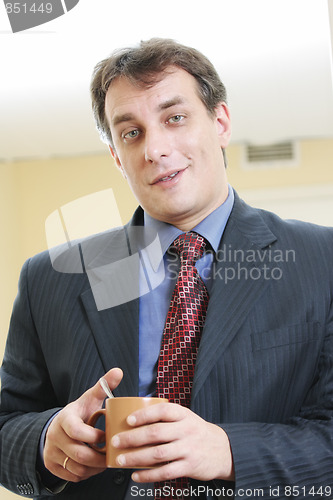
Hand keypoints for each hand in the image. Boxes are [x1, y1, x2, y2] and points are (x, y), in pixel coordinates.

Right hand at [43, 367, 122, 482]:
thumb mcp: (89, 398)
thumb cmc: (79, 413)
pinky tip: (94, 466)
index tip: (106, 436)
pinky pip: (73, 476)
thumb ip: (103, 386)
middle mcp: (55, 437)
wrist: (58, 426)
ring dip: (95, 468)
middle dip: (99, 457)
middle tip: (112, 454)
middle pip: (79, 454)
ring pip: (77, 468)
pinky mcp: (52, 466)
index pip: (77, 431)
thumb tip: (118, 371)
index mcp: (65, 419)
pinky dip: (87, 474)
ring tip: (106, 460)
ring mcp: (52, 452)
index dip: (95, 437)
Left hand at [110, 403, 233, 482]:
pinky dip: (148, 475)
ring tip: (121, 459)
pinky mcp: (189, 467)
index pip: (162, 411)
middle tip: (116, 441)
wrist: (222, 449)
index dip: (144, 415)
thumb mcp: (185, 417)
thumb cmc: (195, 431)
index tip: (128, 420)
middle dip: (132, 438)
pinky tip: (136, 475)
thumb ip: (165, 417)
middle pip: (156, 433)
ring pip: (158, 454)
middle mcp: (186, 430)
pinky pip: (165, 472)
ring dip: (136, 457)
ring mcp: (188, 449)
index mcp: (183, 415)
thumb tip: (133, 415)